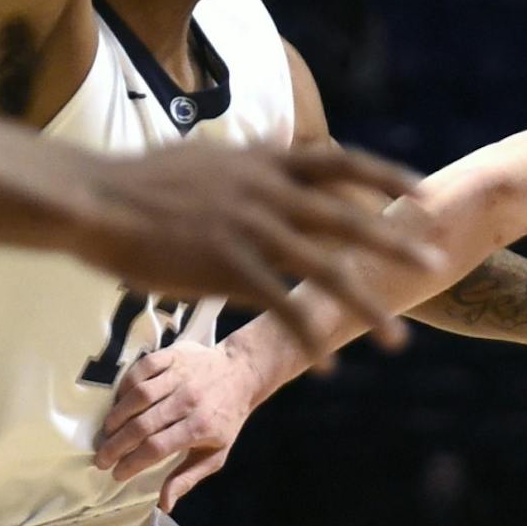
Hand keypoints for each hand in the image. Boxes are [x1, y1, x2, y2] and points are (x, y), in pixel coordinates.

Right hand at [67, 143, 431, 355]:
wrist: (90, 199)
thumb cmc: (138, 185)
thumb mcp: (204, 161)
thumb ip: (246, 169)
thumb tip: (269, 162)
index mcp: (261, 161)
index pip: (338, 160)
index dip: (383, 174)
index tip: (420, 188)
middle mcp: (264, 190)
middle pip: (347, 218)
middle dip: (395, 243)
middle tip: (437, 262)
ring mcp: (249, 227)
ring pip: (325, 270)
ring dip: (366, 308)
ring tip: (398, 340)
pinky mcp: (226, 265)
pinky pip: (281, 307)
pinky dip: (308, 337)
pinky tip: (328, 365)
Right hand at [95, 340, 254, 508]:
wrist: (242, 373)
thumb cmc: (225, 418)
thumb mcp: (215, 453)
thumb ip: (188, 477)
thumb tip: (164, 504)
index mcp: (201, 427)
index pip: (157, 448)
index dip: (132, 463)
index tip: (116, 474)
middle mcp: (189, 401)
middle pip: (143, 425)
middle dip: (116, 445)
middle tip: (101, 458)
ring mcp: (180, 376)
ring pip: (139, 396)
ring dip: (117, 416)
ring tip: (106, 432)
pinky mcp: (173, 355)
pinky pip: (141, 369)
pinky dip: (125, 385)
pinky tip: (118, 402)